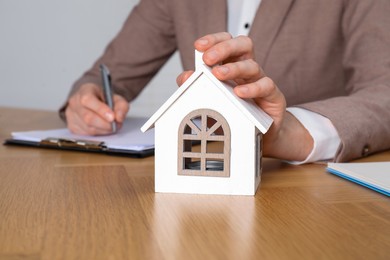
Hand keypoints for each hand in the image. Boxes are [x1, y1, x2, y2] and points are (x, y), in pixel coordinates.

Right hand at [65, 83, 128, 134]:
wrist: (94, 102)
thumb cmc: (104, 99)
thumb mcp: (116, 98)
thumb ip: (121, 106)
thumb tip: (119, 118)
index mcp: (85, 90)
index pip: (88, 100)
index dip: (101, 110)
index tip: (112, 117)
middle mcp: (75, 102)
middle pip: (88, 117)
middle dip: (105, 124)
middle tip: (115, 125)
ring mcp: (71, 115)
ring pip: (88, 128)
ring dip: (103, 130)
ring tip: (111, 126)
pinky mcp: (72, 126)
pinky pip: (86, 134)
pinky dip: (98, 133)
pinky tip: (102, 128)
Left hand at [177, 32, 312, 160]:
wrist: (260, 134)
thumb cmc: (236, 113)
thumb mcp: (213, 99)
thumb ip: (196, 86)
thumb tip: (184, 77)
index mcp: (233, 64)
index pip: (227, 42)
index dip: (214, 40)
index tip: (198, 45)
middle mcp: (248, 70)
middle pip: (243, 45)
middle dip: (224, 48)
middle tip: (208, 58)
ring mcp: (261, 81)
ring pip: (252, 66)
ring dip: (234, 68)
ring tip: (218, 75)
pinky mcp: (273, 96)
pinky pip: (266, 86)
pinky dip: (252, 88)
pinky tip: (239, 92)